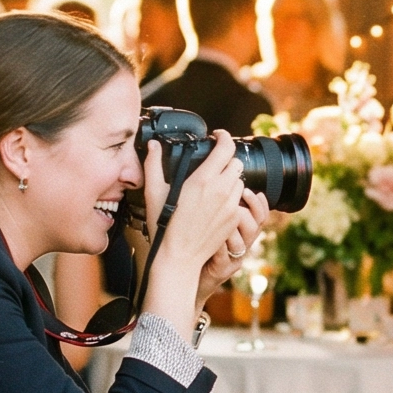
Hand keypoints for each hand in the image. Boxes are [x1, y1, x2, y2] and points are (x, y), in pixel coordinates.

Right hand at [143, 135, 246, 319]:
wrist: (180, 256)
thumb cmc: (165, 225)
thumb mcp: (153, 192)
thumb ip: (153, 164)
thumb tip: (153, 145)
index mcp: (203, 179)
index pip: (226, 148)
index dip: (224, 137)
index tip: (218, 136)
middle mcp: (221, 190)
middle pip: (236, 163)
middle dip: (227, 159)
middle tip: (215, 163)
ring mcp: (231, 205)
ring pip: (240, 181)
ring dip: (230, 179)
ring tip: (215, 185)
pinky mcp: (234, 218)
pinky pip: (239, 200)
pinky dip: (231, 197)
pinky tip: (217, 203)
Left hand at [198, 191, 269, 298]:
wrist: (188, 272)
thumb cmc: (197, 241)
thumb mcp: (211, 220)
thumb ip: (219, 205)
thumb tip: (219, 180)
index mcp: (243, 231)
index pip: (260, 216)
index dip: (258, 204)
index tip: (249, 190)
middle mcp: (243, 245)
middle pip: (255, 227)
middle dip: (242, 213)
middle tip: (230, 204)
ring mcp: (234, 259)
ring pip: (241, 243)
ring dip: (228, 230)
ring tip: (215, 220)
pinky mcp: (223, 271)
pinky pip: (225, 257)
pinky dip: (217, 246)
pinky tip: (207, 238)